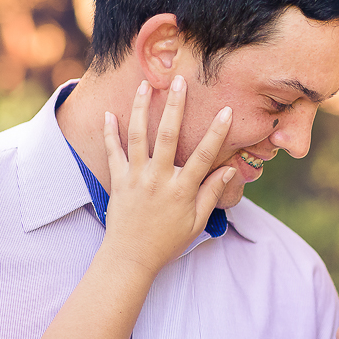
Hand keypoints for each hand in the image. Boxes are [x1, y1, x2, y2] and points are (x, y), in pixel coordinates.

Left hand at [100, 77, 235, 274]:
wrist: (130, 258)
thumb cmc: (167, 242)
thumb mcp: (197, 222)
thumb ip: (211, 194)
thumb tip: (229, 170)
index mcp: (182, 190)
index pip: (203, 156)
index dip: (217, 132)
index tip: (226, 110)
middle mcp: (158, 179)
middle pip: (167, 136)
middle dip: (174, 106)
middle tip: (178, 81)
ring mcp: (136, 178)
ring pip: (137, 136)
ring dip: (141, 108)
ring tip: (144, 85)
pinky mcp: (118, 181)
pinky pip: (112, 152)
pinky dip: (109, 132)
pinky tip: (110, 113)